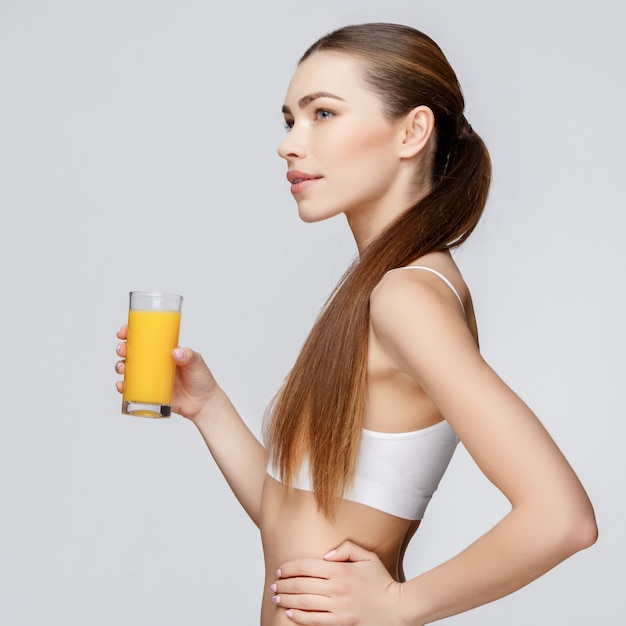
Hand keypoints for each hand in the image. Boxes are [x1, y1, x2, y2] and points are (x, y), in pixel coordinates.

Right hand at [115, 326, 218, 419]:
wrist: (204, 404)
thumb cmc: (202, 380)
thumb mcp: (197, 363)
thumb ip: (189, 356)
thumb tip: (175, 352)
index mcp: (164, 352)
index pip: (145, 339)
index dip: (131, 333)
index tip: (123, 332)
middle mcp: (155, 364)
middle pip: (133, 353)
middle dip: (122, 349)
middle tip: (122, 350)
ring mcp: (151, 378)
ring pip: (129, 370)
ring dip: (120, 366)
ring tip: (122, 368)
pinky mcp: (149, 393)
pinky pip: (131, 389)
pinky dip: (123, 387)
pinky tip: (121, 386)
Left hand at [271, 540, 403, 624]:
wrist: (397, 607)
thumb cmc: (382, 581)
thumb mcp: (367, 556)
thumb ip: (346, 548)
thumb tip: (325, 555)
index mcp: (341, 570)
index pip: (306, 566)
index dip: (289, 568)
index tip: (280, 570)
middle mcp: (336, 588)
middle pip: (300, 585)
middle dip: (283, 585)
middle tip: (274, 585)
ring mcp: (338, 607)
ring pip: (304, 603)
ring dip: (287, 600)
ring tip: (277, 598)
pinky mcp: (341, 622)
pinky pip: (314, 620)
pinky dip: (299, 617)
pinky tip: (291, 614)